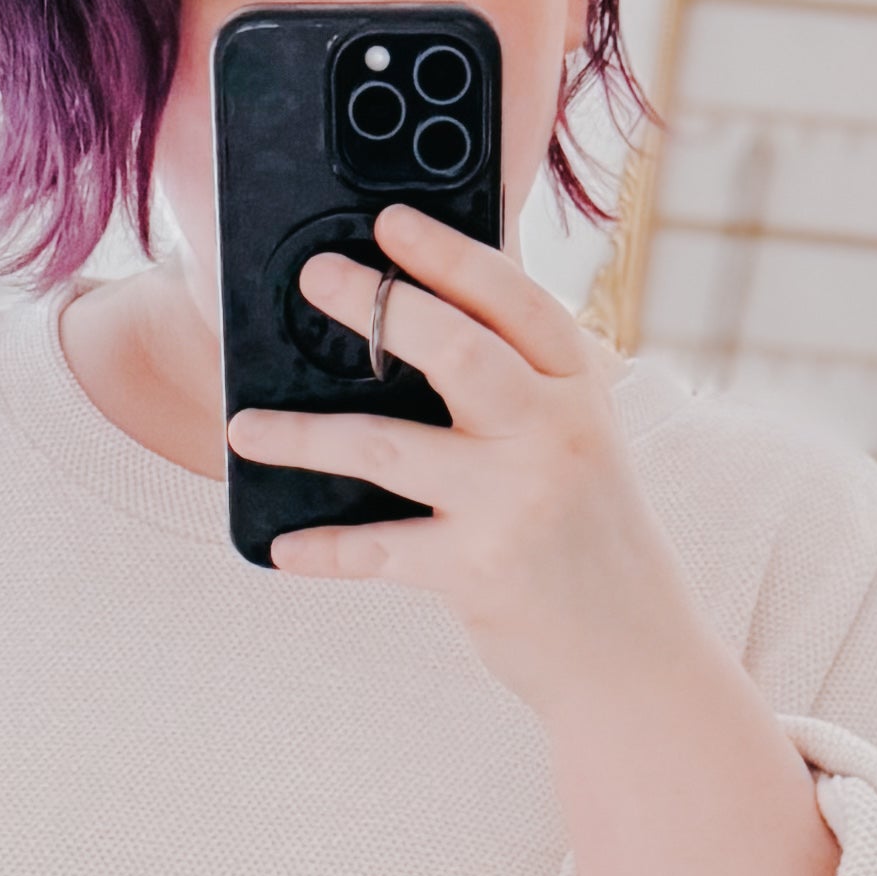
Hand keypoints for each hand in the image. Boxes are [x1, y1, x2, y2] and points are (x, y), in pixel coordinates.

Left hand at [224, 205, 660, 720]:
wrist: (632, 654)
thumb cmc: (588, 538)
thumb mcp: (579, 442)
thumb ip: (521, 384)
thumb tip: (417, 321)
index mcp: (579, 389)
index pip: (515, 299)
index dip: (449, 254)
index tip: (390, 222)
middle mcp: (553, 433)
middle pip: (456, 350)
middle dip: (376, 306)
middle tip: (314, 277)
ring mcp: (515, 500)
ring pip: (387, 448)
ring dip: (304, 436)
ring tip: (243, 428)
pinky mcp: (480, 570)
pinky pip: (378, 550)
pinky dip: (324, 550)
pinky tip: (280, 546)